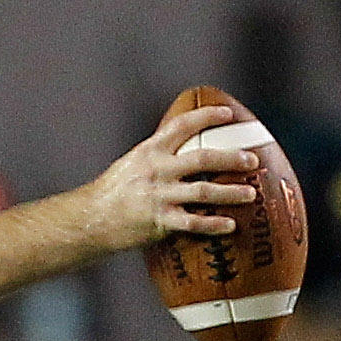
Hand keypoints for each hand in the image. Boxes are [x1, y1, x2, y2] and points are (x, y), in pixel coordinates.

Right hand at [91, 103, 260, 248]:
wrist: (89, 220)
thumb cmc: (112, 193)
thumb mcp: (132, 164)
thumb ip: (159, 157)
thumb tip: (188, 153)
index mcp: (149, 152)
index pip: (181, 126)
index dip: (207, 116)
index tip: (228, 115)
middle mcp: (156, 171)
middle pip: (203, 159)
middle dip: (231, 158)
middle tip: (251, 160)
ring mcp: (158, 196)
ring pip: (204, 192)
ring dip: (231, 193)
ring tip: (249, 194)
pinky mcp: (159, 221)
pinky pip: (194, 223)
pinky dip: (214, 224)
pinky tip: (230, 225)